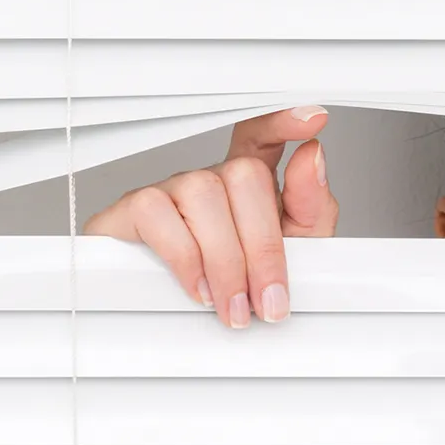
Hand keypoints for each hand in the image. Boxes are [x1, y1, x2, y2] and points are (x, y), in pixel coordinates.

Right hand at [82, 105, 337, 327]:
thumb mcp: (289, 255)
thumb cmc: (233, 287)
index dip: (282, 122)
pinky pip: (156, 212)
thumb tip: (312, 157)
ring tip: (232, 306)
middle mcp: (208, 180)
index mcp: (247, 185)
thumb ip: (311, 208)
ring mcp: (170, 191)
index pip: (261, 135)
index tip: (312, 121)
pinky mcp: (131, 211)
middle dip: (262, 248)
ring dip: (224, 261)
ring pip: (202, 194)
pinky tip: (197, 288)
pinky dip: (183, 256)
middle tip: (267, 301)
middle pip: (243, 175)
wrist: (173, 323)